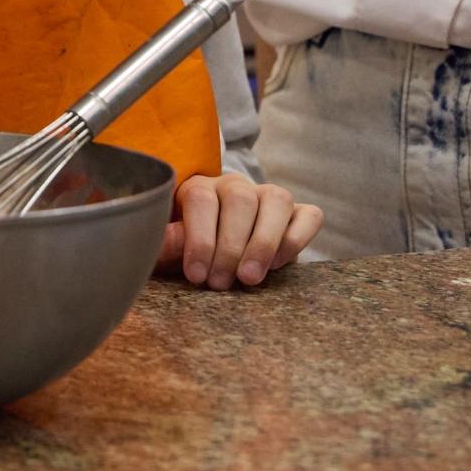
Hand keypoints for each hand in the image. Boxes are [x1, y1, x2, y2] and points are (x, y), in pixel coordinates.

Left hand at [160, 172, 321, 288]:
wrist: (219, 258)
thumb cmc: (190, 253)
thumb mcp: (172, 251)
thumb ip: (168, 244)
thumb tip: (160, 240)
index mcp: (199, 188)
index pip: (202, 200)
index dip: (199, 239)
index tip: (196, 275)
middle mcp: (235, 187)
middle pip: (239, 200)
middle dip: (229, 247)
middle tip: (220, 283)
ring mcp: (269, 197)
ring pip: (276, 201)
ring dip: (263, 242)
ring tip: (249, 279)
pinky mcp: (298, 214)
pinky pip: (309, 216)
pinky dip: (297, 239)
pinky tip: (278, 265)